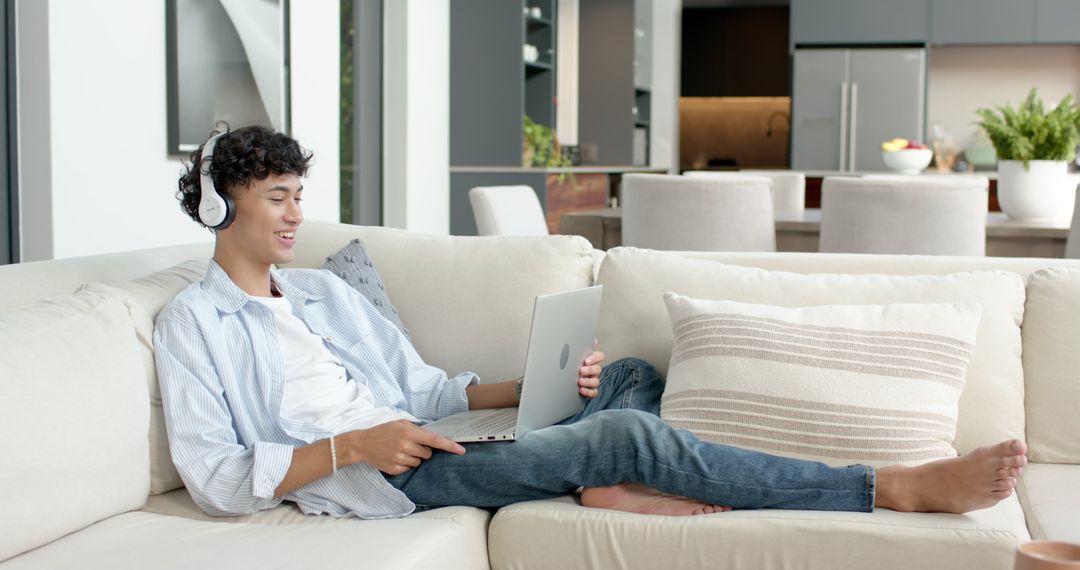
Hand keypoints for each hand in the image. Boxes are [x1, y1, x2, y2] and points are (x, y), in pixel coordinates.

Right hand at [349, 420, 464, 475]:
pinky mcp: (395, 469)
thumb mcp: (400, 424)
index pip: (435, 441)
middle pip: (428, 454)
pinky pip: (409, 469)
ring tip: (400, 450)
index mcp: (409, 433)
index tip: (461, 450)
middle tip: (410, 444)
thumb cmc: (383, 431)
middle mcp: (406, 446)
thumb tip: (434, 438)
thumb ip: (418, 430)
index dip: (450, 446)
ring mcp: (400, 459)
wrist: (362, 444)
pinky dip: (406, 464)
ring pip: (419, 462)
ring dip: (414, 457)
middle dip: (423, 450)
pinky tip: (395, 457)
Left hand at [578, 339, 604, 398]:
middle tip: (581, 370)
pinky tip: (581, 390)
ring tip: (580, 381)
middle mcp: (593, 370)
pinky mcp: (591, 390)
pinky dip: (588, 392)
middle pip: (598, 369)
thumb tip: (591, 339)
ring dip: (588, 381)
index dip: (595, 358)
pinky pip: (594, 392)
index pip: (600, 356)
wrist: (563, 380)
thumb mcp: (575, 354)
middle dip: (590, 370)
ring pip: (596, 381)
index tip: (586, 360)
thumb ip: (581, 347)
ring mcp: (592, 380)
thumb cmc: (572, 365)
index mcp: (591, 360)